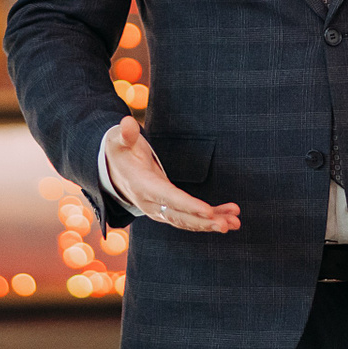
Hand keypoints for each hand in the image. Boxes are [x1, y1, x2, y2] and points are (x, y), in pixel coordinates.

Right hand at [103, 116, 240, 232]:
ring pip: (187, 221)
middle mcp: (150, 203)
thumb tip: (127, 124)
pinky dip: (209, 218)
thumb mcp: (117, 140)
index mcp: (141, 185)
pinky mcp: (167, 211)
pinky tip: (228, 217)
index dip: (188, 205)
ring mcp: (158, 210)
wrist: (113, 171)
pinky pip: (189, 218)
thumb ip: (124, 134)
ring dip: (211, 223)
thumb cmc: (120, 151)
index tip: (207, 211)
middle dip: (204, 222)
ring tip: (234, 223)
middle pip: (179, 216)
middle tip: (227, 224)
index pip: (167, 197)